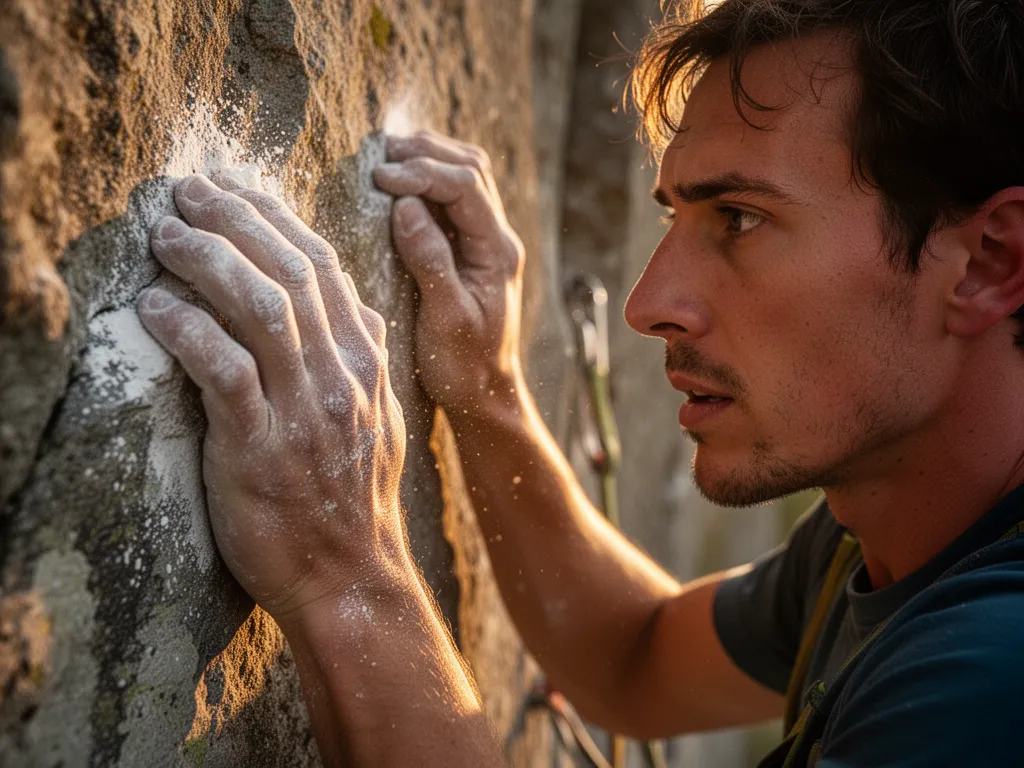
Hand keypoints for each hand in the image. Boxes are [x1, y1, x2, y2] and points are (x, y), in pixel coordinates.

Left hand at [137, 173, 409, 619]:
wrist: (352, 575)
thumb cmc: (353, 497)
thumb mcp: (379, 419)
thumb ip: (366, 361)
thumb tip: (360, 311)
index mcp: (366, 362)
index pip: (324, 267)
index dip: (275, 218)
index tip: (235, 189)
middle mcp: (341, 374)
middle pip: (291, 272)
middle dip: (236, 219)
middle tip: (187, 191)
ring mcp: (306, 410)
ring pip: (260, 308)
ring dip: (208, 260)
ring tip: (165, 234)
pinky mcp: (261, 448)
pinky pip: (224, 370)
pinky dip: (188, 329)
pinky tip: (155, 307)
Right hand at [372, 131, 525, 411]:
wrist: (484, 394)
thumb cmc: (464, 365)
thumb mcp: (444, 319)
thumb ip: (429, 260)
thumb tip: (405, 206)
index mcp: (497, 252)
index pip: (465, 187)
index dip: (422, 173)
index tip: (379, 180)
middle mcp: (498, 240)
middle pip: (472, 169)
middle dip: (426, 155)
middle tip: (380, 159)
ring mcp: (486, 242)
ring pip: (467, 177)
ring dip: (430, 161)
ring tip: (388, 162)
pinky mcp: (470, 250)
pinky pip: (455, 199)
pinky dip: (429, 181)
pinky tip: (400, 187)